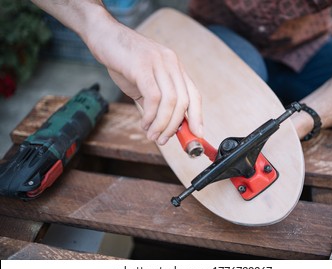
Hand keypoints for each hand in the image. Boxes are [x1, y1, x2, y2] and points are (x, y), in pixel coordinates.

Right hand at [87, 15, 202, 144]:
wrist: (104, 36)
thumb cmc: (124, 61)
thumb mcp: (145, 83)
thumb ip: (156, 102)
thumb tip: (166, 126)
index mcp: (176, 67)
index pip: (194, 95)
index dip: (198, 117)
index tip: (197, 135)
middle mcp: (171, 63)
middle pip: (184, 101)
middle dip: (175, 126)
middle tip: (164, 140)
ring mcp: (158, 63)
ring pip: (170, 101)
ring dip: (162, 124)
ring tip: (153, 135)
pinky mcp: (142, 65)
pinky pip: (153, 96)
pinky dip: (150, 115)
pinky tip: (144, 122)